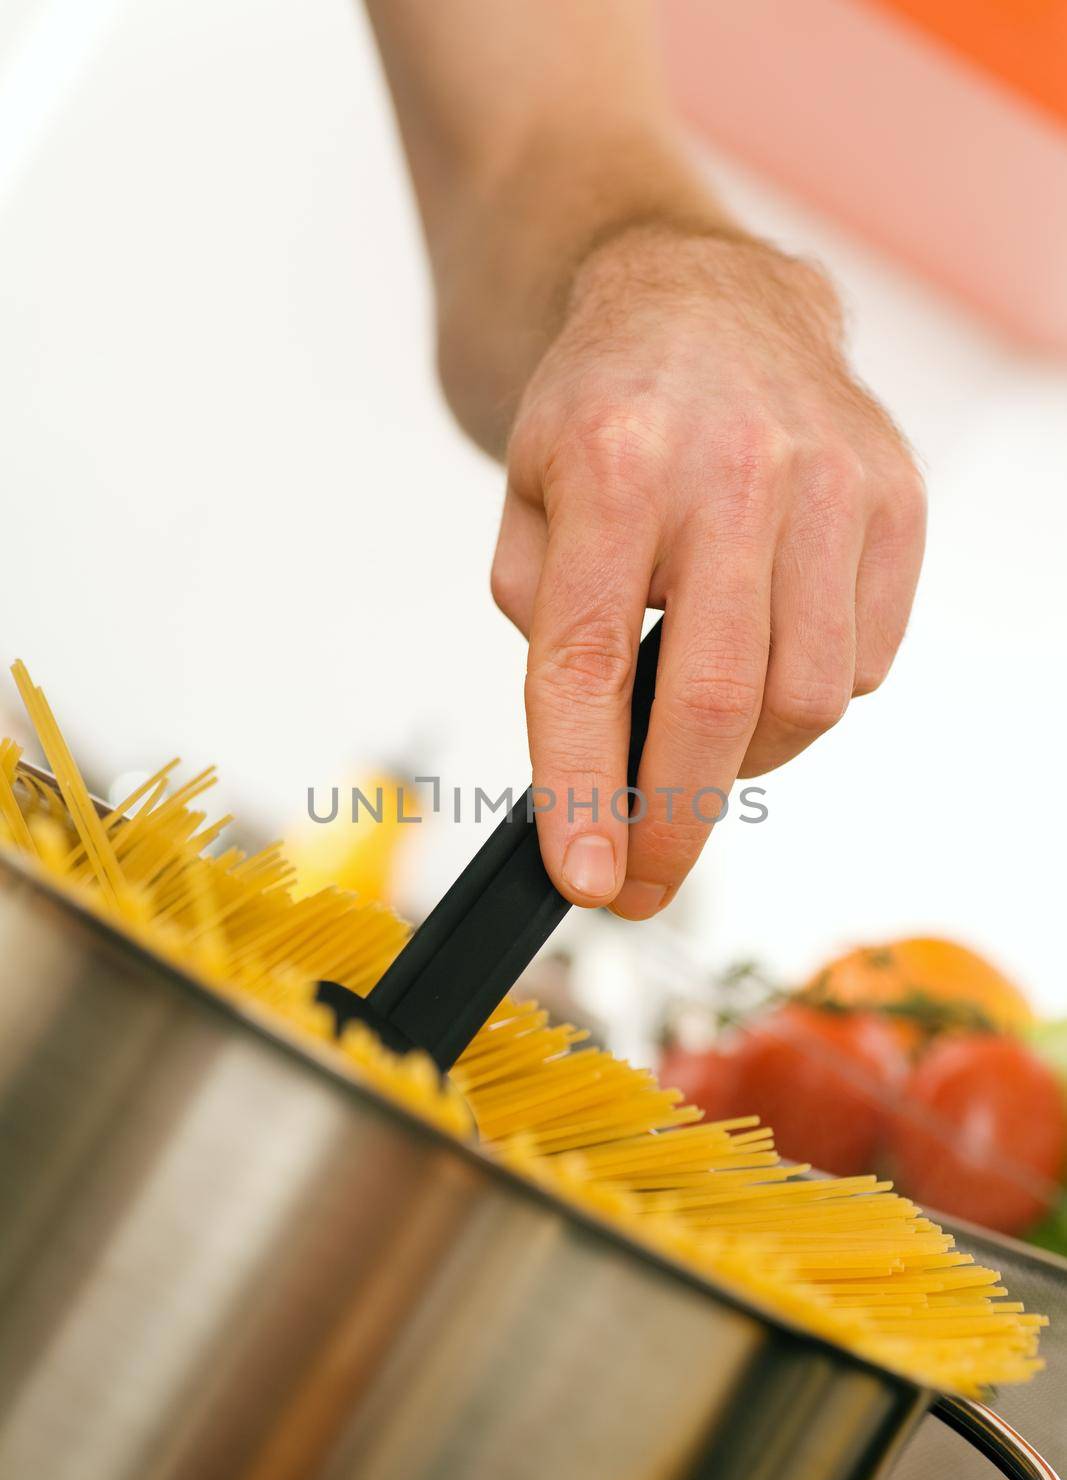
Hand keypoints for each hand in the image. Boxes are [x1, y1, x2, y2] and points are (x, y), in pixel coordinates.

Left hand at [490, 227, 925, 917]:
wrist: (706, 302)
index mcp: (614, 463)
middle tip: (642, 880)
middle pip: (716, 701)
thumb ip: (543, 616)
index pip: (589, 659)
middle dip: (675, 822)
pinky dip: (807, 695)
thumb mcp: (527, 497)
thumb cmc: (608, 413)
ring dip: (744, 756)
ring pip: (808, 699)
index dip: (586, 788)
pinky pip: (864, 662)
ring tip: (697, 736)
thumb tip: (598, 749)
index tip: (587, 880)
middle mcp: (735, 469)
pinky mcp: (896, 503)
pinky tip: (763, 655)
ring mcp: (832, 483)